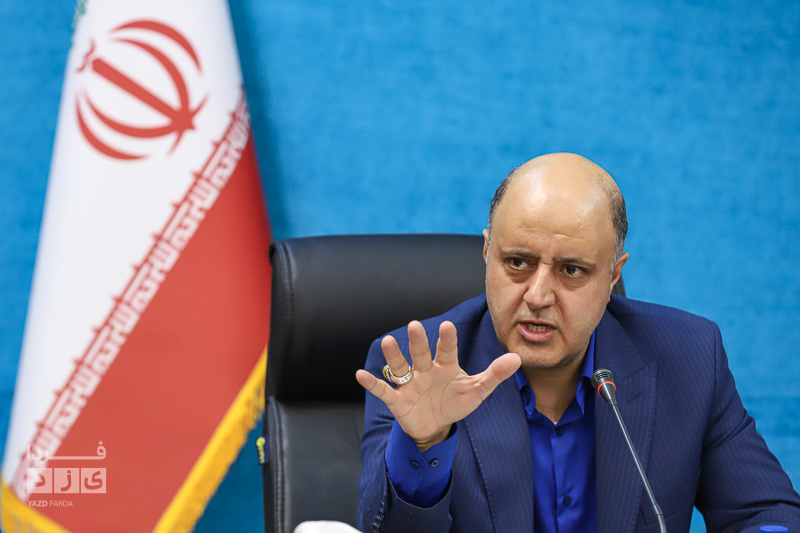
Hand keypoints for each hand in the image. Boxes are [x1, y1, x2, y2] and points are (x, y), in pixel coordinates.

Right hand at [356, 320, 520, 451]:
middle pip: (421, 353)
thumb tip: (517, 357)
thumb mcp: (477, 390)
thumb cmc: (455, 402)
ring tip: (388, 341)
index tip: (448, 325)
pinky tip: (360, 374)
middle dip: (418, 341)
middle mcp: (425, 370)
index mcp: (445, 366)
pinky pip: (383, 389)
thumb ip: (495, 374)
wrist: (435, 425)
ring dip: (394, 355)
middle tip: (415, 324)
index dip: (447, 339)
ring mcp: (409, 383)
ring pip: (400, 367)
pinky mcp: (397, 399)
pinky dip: (372, 383)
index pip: (447, 350)